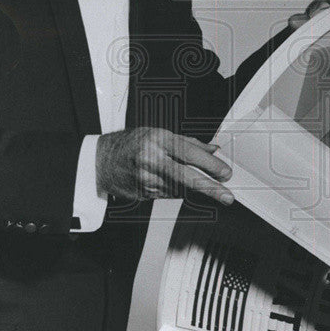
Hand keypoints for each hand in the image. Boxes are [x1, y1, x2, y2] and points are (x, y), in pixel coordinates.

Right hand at [96, 127, 233, 205]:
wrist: (102, 160)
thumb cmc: (131, 144)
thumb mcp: (159, 134)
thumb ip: (188, 142)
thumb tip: (213, 150)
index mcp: (158, 139)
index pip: (189, 152)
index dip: (210, 164)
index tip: (225, 172)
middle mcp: (152, 159)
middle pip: (186, 176)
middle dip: (210, 188)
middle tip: (227, 196)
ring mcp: (146, 178)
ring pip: (180, 189)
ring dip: (197, 190)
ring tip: (211, 189)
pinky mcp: (144, 193)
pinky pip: (171, 194)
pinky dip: (181, 191)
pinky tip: (183, 186)